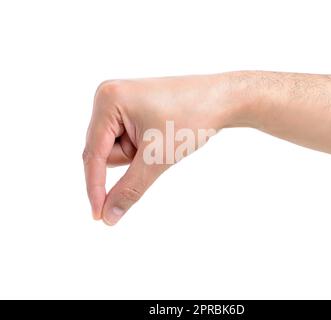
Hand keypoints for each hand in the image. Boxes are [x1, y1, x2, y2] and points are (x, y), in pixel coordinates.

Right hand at [83, 74, 236, 224]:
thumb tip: (108, 217)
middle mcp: (108, 97)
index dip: (95, 188)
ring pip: (116, 148)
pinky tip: (161, 135)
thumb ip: (129, 189)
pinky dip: (143, 147)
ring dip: (138, 154)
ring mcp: (120, 101)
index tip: (97, 217)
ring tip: (163, 138)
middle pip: (104, 151)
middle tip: (158, 147)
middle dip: (131, 160)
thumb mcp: (156, 158)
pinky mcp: (132, 107)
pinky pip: (127, 139)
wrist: (221, 99)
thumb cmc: (191, 119)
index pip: (93, 154)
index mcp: (107, 100)